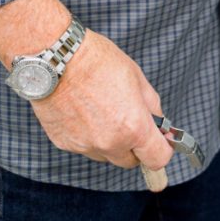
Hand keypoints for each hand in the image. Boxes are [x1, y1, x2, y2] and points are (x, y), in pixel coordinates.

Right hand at [30, 29, 173, 172]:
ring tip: (102, 110)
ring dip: (110, 142)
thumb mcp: (137, 77)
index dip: (162, 150)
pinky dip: (88, 135)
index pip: (157, 159)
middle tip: (129, 120)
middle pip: (130, 161)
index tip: (160, 141)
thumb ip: (151, 105)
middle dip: (134, 146)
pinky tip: (83, 110)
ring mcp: (85, 146)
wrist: (57, 59)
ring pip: (105, 154)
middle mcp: (110, 143)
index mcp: (133, 127)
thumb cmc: (98, 62)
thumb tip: (157, 122)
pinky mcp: (64, 144)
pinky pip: (84, 147)